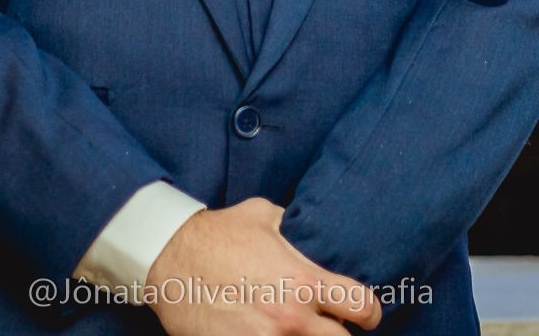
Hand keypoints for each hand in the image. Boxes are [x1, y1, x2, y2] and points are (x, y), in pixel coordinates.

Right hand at [146, 198, 380, 334]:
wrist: (169, 258)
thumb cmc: (216, 234)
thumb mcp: (264, 216)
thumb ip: (295, 226)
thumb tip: (311, 227)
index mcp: (304, 281)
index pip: (362, 308)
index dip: (369, 313)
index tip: (364, 314)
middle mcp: (292, 318)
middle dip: (337, 333)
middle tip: (326, 325)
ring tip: (294, 330)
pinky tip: (266, 335)